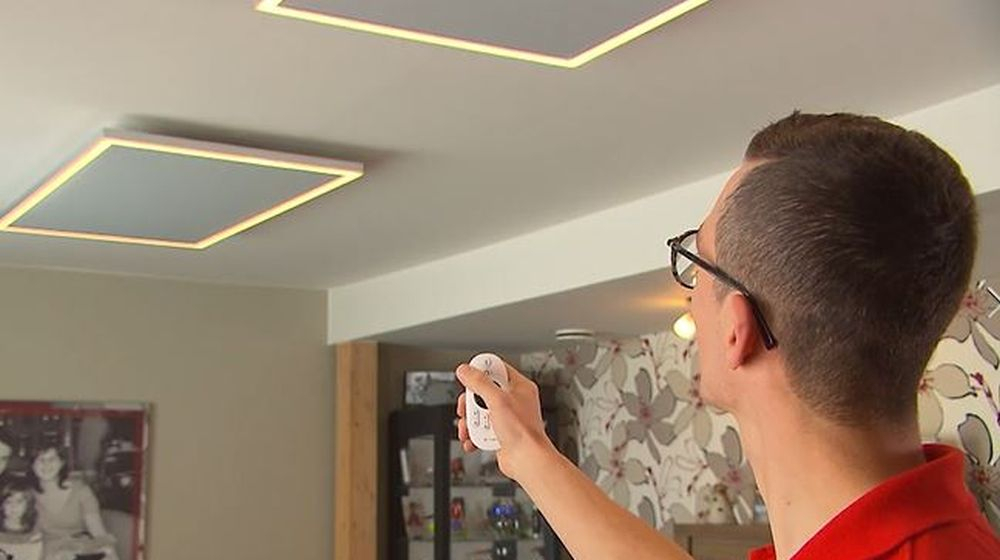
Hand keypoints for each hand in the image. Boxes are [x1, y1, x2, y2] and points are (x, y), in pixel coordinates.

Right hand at [455, 359, 554, 481]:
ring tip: (468, 428)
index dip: (481, 371)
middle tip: (466, 408)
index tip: (468, 375)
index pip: (497, 369)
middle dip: (470, 403)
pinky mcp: (500, 433)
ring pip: (480, 412)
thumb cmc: (523, 432)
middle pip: (483, 392)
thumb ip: (479, 383)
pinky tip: (472, 440)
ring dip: (470, 421)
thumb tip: (465, 370)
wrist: (527, 461)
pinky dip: (473, 435)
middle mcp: (514, 401)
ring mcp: (507, 418)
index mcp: (519, 387)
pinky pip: (481, 429)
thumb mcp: (497, 400)